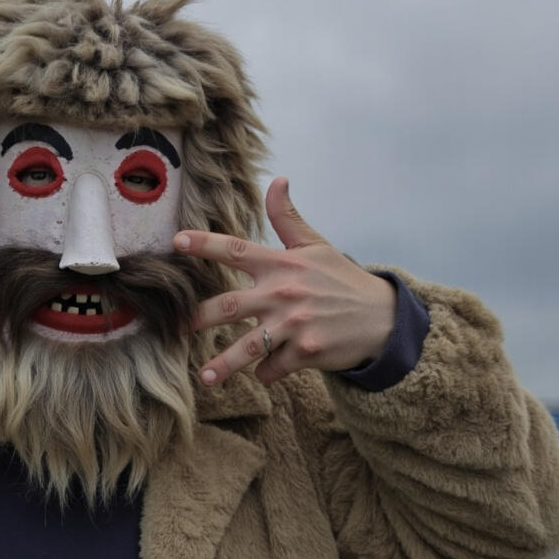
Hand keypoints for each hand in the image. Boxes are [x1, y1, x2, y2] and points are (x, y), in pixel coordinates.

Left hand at [174, 177, 395, 385]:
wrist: (382, 319)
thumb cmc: (343, 280)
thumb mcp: (316, 246)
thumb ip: (288, 218)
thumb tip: (277, 180)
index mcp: (282, 264)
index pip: (236, 250)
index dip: (205, 244)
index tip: (177, 241)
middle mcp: (284, 292)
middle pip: (229, 306)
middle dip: (199, 318)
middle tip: (176, 326)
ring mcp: (294, 324)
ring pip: (248, 347)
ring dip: (224, 364)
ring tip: (205, 378)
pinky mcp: (305, 352)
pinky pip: (273, 367)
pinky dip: (266, 372)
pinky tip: (265, 371)